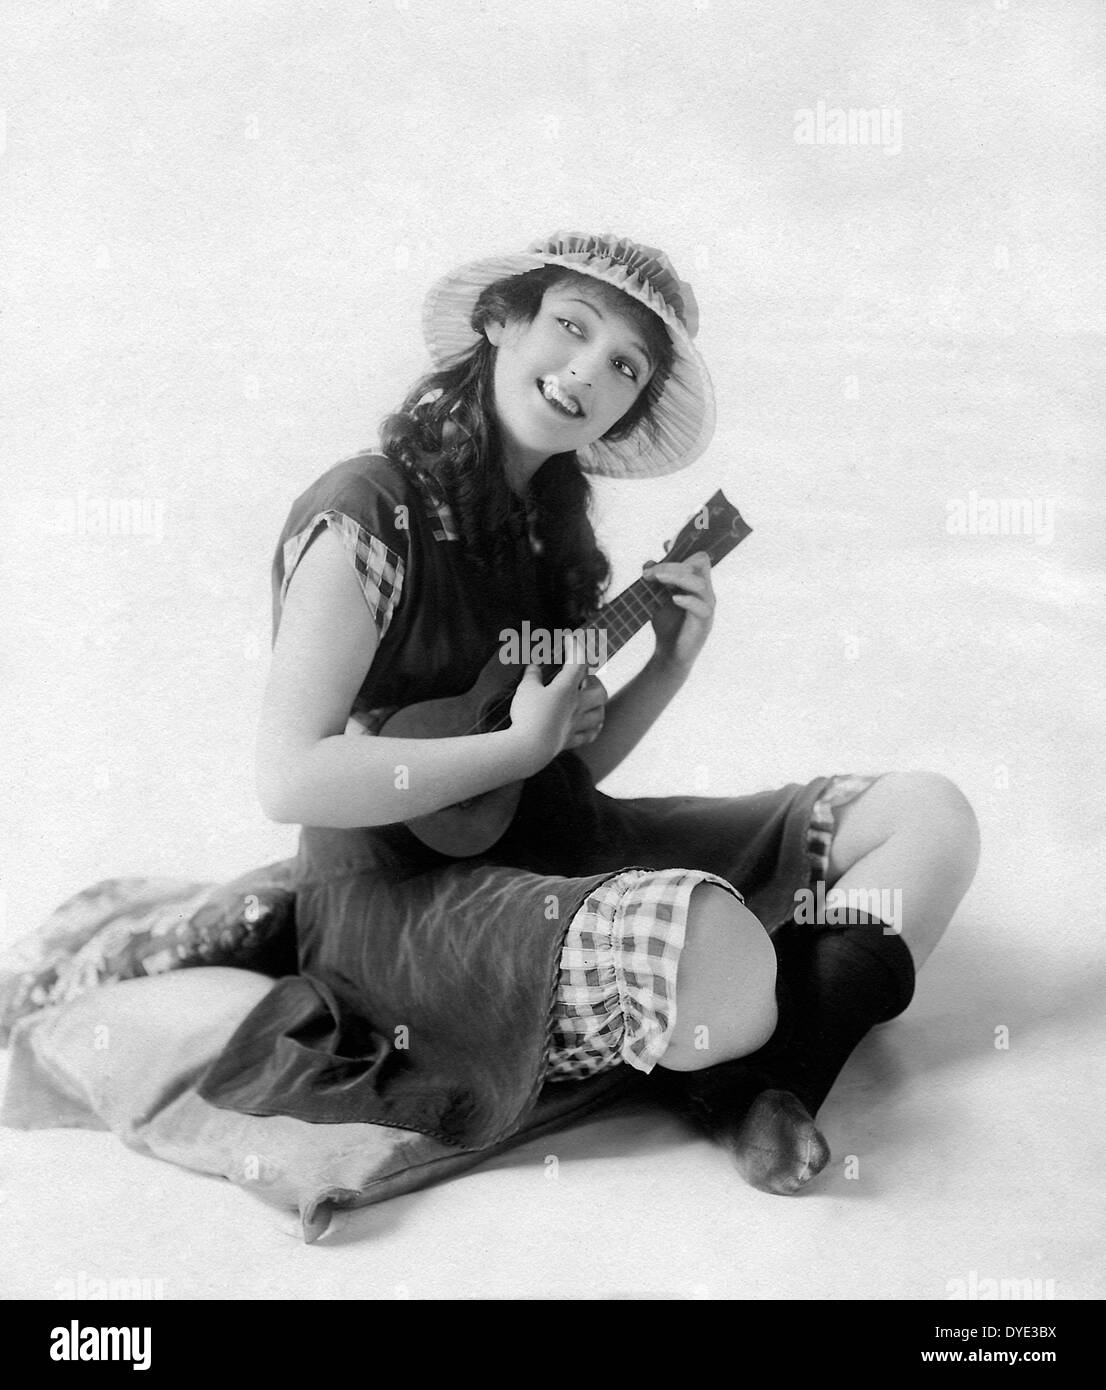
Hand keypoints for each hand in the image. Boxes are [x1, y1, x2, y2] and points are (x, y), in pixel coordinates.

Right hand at [506, 636, 604, 762]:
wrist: (527, 749)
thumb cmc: (527, 716)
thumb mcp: (525, 690)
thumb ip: (532, 675)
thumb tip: (533, 666)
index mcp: (567, 689)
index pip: (578, 663)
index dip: (576, 648)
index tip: (570, 639)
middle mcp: (577, 706)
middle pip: (599, 690)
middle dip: (594, 681)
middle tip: (583, 677)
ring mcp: (576, 725)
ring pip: (599, 714)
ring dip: (598, 705)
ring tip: (590, 700)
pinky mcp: (570, 741)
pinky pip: (589, 735)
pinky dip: (593, 728)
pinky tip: (591, 725)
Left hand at [642, 551, 716, 669]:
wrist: (668, 654)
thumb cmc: (666, 624)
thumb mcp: (657, 598)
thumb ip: (656, 579)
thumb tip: (649, 561)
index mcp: (697, 583)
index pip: (700, 559)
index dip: (685, 549)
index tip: (666, 545)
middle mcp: (705, 592)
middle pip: (698, 565)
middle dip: (672, 564)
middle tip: (648, 573)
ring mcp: (706, 606)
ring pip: (699, 583)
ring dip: (676, 577)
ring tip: (656, 578)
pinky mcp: (704, 622)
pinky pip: (701, 607)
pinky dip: (687, 600)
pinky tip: (673, 599)